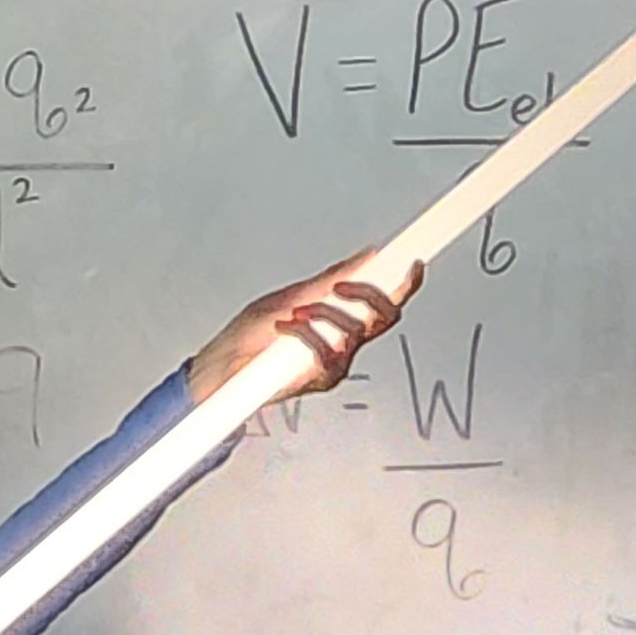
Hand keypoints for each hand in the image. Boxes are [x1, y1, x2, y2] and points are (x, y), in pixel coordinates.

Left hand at [189, 255, 419, 402]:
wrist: (222, 365)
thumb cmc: (251, 334)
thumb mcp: (290, 296)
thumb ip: (329, 279)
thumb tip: (368, 255)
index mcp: (344, 319)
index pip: (387, 301)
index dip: (406, 283)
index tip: (413, 262)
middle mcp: (348, 342)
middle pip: (386, 317)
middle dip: (368, 294)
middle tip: (341, 286)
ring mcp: (338, 362)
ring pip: (357, 331)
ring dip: (325, 314)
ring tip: (295, 312)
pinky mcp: (322, 380)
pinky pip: (330, 352)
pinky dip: (307, 333)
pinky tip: (286, 327)